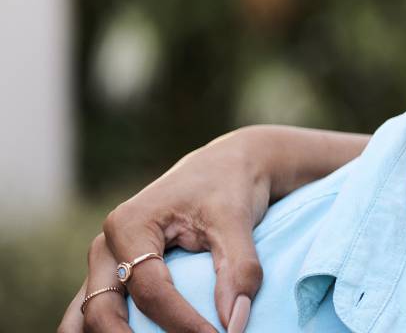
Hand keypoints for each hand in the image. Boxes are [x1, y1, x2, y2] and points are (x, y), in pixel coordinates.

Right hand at [57, 127, 280, 332]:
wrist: (222, 169)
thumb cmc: (228, 189)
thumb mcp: (237, 222)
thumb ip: (239, 270)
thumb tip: (234, 322)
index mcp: (130, 225)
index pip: (151, 289)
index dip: (182, 322)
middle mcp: (106, 245)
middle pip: (101, 309)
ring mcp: (103, 263)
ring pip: (84, 315)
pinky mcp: (111, 276)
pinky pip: (96, 311)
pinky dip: (107, 332)